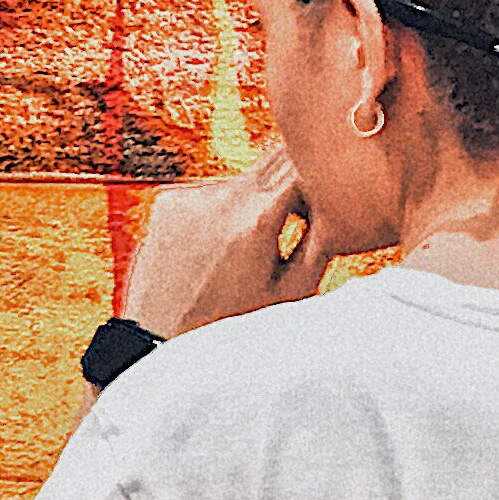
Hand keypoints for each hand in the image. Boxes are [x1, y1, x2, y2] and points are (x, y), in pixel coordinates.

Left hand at [121, 146, 340, 338]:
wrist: (159, 340)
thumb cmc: (229, 324)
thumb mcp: (291, 293)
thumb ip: (322, 243)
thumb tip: (338, 207)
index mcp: (256, 219)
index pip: (303, 163)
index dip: (321, 178)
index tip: (325, 200)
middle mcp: (221, 198)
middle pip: (273, 159)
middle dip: (293, 183)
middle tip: (296, 220)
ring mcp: (190, 196)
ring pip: (241, 181)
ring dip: (252, 204)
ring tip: (243, 253)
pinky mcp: (167, 202)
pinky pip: (208, 194)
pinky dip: (218, 213)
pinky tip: (212, 251)